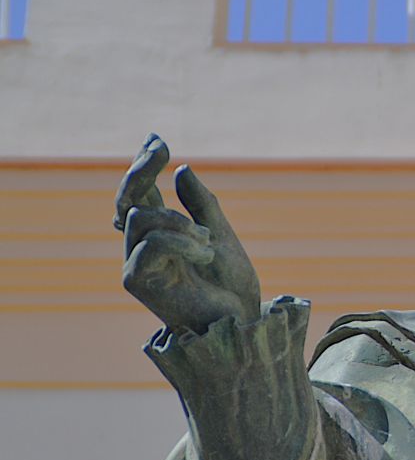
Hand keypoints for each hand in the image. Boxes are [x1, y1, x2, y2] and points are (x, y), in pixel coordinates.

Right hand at [115, 134, 260, 334]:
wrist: (241, 320)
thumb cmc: (231, 286)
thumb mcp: (221, 235)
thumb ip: (201, 205)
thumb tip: (182, 170)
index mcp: (160, 233)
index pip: (142, 193)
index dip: (143, 164)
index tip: (157, 139)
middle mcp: (142, 246)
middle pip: (128, 199)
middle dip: (142, 169)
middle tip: (162, 149)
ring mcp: (137, 263)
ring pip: (142, 217)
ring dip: (180, 222)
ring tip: (209, 241)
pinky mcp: (137, 280)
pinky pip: (151, 243)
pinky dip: (181, 242)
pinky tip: (205, 254)